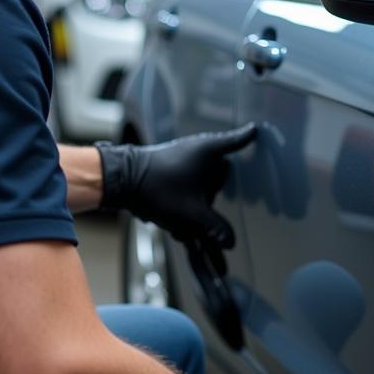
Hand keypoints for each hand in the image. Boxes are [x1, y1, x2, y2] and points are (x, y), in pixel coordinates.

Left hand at [95, 125, 255, 246]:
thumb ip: (215, 229)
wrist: (120, 181)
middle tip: (207, 216)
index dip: (244, 138)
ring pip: (200, 184)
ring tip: (184, 226)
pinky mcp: (169, 170)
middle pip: (219, 174)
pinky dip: (185, 203)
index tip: (253, 131)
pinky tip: (176, 226)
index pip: (233, 143)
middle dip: (214, 195)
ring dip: (197, 204)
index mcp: (208, 151)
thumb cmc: (157, 187)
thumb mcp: (192, 213)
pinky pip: (186, 187)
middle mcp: (196, 151)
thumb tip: (230, 242)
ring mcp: (182, 160)